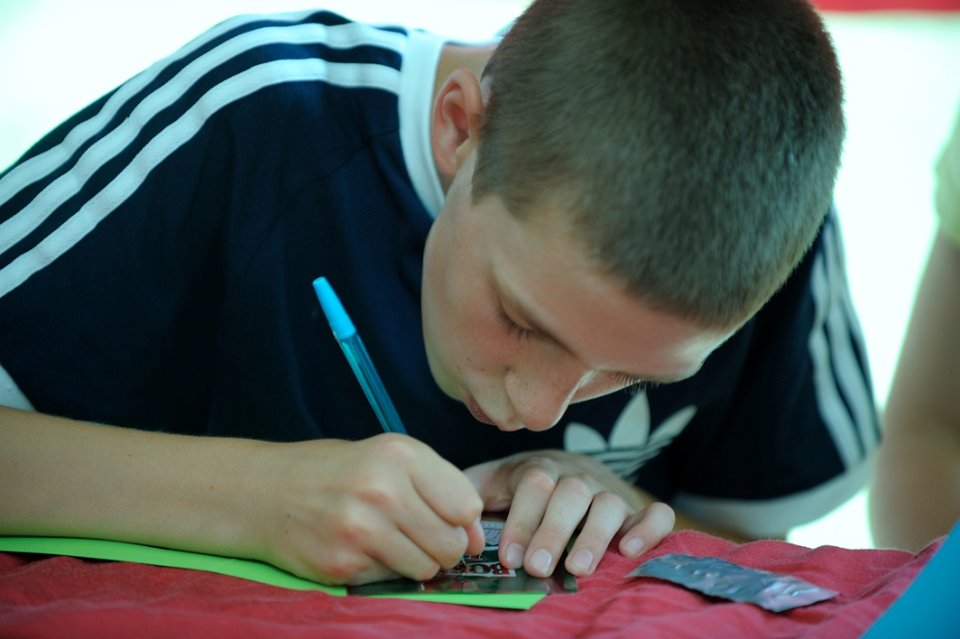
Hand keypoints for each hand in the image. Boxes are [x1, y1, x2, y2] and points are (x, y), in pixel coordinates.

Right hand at [255, 434, 485, 584]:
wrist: (267, 491)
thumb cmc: (340, 472)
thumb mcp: (391, 457)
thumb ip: (440, 487)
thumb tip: (477, 538)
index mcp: (401, 456)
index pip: (467, 507)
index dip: (464, 521)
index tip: (450, 522)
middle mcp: (382, 490)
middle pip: (451, 544)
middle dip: (444, 548)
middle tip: (420, 537)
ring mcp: (360, 530)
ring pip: (426, 567)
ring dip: (417, 562)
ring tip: (391, 541)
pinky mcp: (342, 564)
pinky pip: (392, 579)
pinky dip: (385, 569)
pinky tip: (363, 549)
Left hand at [464, 450, 674, 577]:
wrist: (574, 471)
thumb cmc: (525, 488)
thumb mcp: (494, 483)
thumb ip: (470, 493)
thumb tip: (448, 512)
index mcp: (539, 468)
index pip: (533, 484)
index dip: (521, 520)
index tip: (508, 557)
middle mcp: (576, 477)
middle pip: (569, 494)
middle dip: (552, 532)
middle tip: (537, 568)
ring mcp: (610, 493)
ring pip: (608, 505)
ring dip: (594, 536)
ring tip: (578, 569)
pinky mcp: (638, 511)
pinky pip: (655, 514)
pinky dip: (649, 530)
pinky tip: (630, 550)